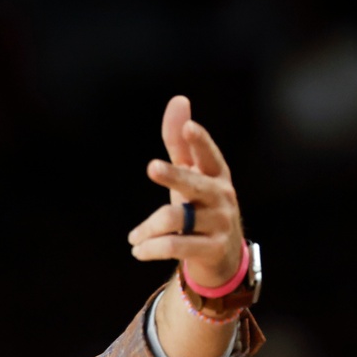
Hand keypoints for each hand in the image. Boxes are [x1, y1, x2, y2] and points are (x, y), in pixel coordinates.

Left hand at [127, 95, 243, 287]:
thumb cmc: (201, 206)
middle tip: (152, 167)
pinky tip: (138, 250)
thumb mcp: (191, 175)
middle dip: (173, 175)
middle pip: (193, 184)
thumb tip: (178, 99)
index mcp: (216, 175)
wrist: (223, 257)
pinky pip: (175, 245)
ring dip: (147, 229)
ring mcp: (219, 223)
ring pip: (175, 218)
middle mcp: (221, 196)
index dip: (199, 141)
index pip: (208, 155)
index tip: (189, 127)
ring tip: (134, 238)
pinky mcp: (212, 249)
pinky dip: (151, 247)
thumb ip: (180, 142)